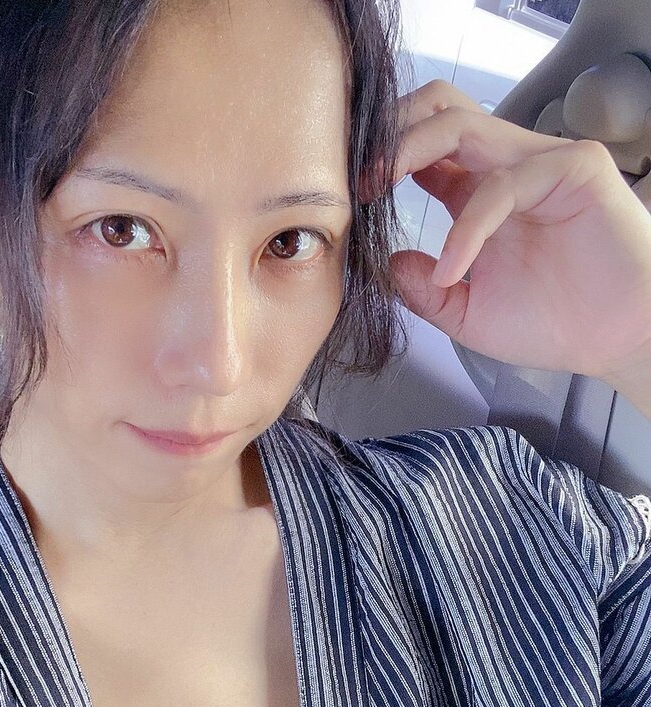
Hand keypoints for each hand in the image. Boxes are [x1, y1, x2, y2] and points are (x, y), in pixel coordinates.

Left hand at [377, 80, 650, 387]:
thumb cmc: (553, 323)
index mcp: (477, 192)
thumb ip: (424, 289)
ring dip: (408, 152)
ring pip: (461, 124)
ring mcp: (539, 161)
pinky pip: (502, 183)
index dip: (380, 158)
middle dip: (388, 132)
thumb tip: (388, 263)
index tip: (347, 192)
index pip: (422, 145)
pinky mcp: (574, 169)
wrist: (614, 342)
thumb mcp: (467, 314)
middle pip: (436, 109)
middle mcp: (504, 167)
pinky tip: (455, 269)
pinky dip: (467, 227)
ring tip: (375, 193)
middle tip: (356, 177)